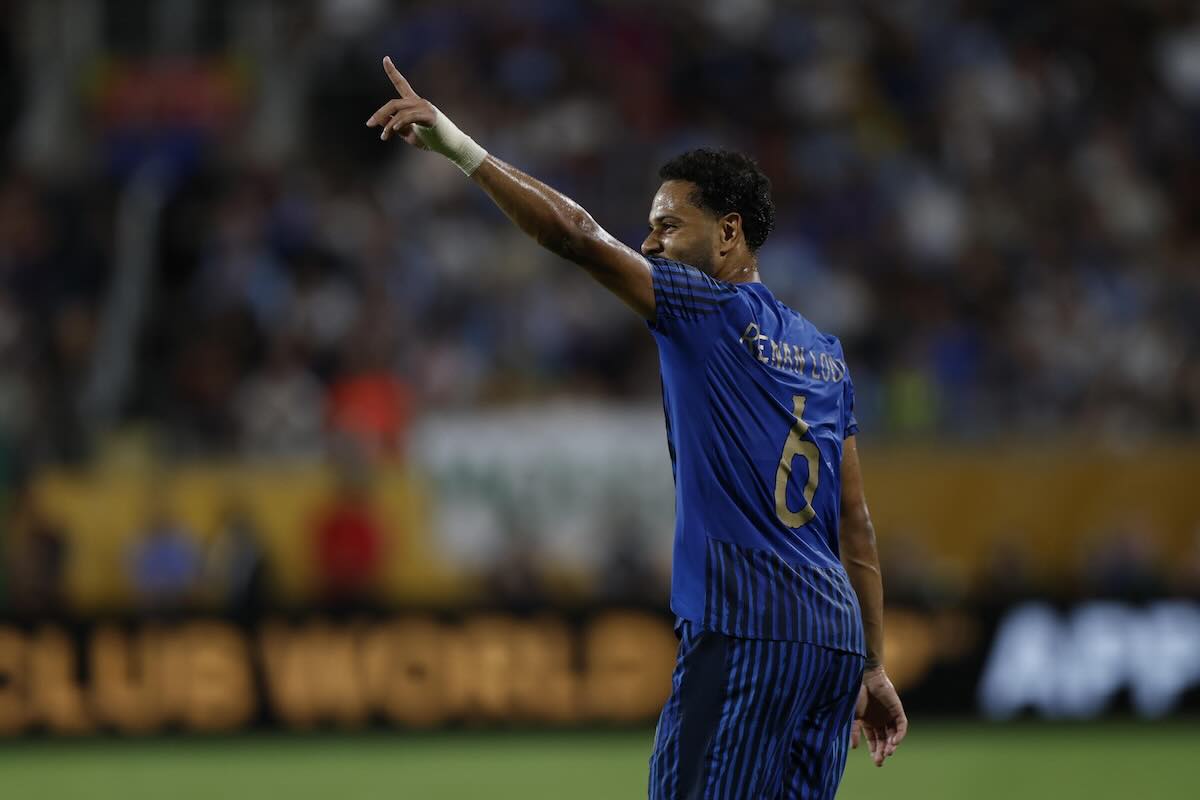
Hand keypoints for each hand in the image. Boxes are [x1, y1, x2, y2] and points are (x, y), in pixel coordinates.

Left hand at [366, 57, 487, 174]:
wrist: (450, 146)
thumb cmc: (430, 140)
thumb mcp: (407, 133)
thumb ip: (394, 125)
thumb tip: (379, 119)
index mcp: (413, 103)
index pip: (401, 83)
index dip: (392, 71)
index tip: (385, 58)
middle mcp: (418, 102)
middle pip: (393, 103)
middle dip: (380, 113)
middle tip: (369, 124)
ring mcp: (425, 107)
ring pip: (400, 112)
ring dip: (389, 126)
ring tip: (384, 137)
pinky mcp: (430, 116)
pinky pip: (410, 117)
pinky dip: (400, 122)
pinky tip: (394, 129)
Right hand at [850, 666, 907, 766]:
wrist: (864, 676)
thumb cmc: (855, 694)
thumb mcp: (852, 715)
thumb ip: (853, 731)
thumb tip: (853, 748)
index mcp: (868, 722)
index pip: (874, 741)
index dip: (875, 751)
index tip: (876, 762)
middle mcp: (880, 720)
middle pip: (884, 740)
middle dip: (883, 752)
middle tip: (880, 762)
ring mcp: (889, 715)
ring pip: (894, 735)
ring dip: (892, 745)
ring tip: (888, 752)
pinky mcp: (897, 709)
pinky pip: (901, 725)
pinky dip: (899, 735)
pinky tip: (894, 742)